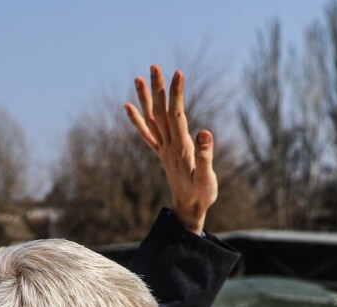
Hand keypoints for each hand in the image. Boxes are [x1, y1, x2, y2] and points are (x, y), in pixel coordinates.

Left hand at [125, 65, 217, 234]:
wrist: (188, 210)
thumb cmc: (202, 195)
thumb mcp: (207, 178)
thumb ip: (205, 156)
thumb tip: (204, 132)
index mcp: (181, 148)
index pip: (177, 115)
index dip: (176, 94)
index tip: (178, 73)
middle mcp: (168, 145)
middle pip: (160, 112)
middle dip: (158, 88)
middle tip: (154, 66)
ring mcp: (163, 149)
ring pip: (152, 119)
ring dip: (145, 98)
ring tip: (138, 78)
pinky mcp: (162, 153)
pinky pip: (146, 134)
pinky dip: (137, 120)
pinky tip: (129, 106)